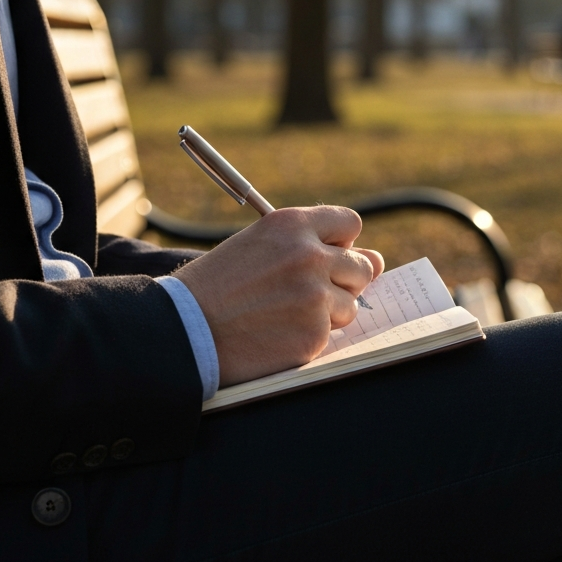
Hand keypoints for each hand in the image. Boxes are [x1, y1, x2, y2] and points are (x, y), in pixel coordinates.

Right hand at [173, 206, 383, 386]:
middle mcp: (309, 255)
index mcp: (292, 225)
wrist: (185, 328)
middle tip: (307, 292)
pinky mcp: (314, 333)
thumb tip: (376, 260)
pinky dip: (310, 337)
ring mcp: (315, 296)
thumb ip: (311, 246)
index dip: (341, 242)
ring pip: (351, 303)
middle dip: (343, 280)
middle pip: (361, 265)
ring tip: (283, 314)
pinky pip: (331, 334)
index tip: (329, 256)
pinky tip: (278, 334)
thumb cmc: (217, 285)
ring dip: (327, 312)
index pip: (349, 223)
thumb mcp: (257, 246)